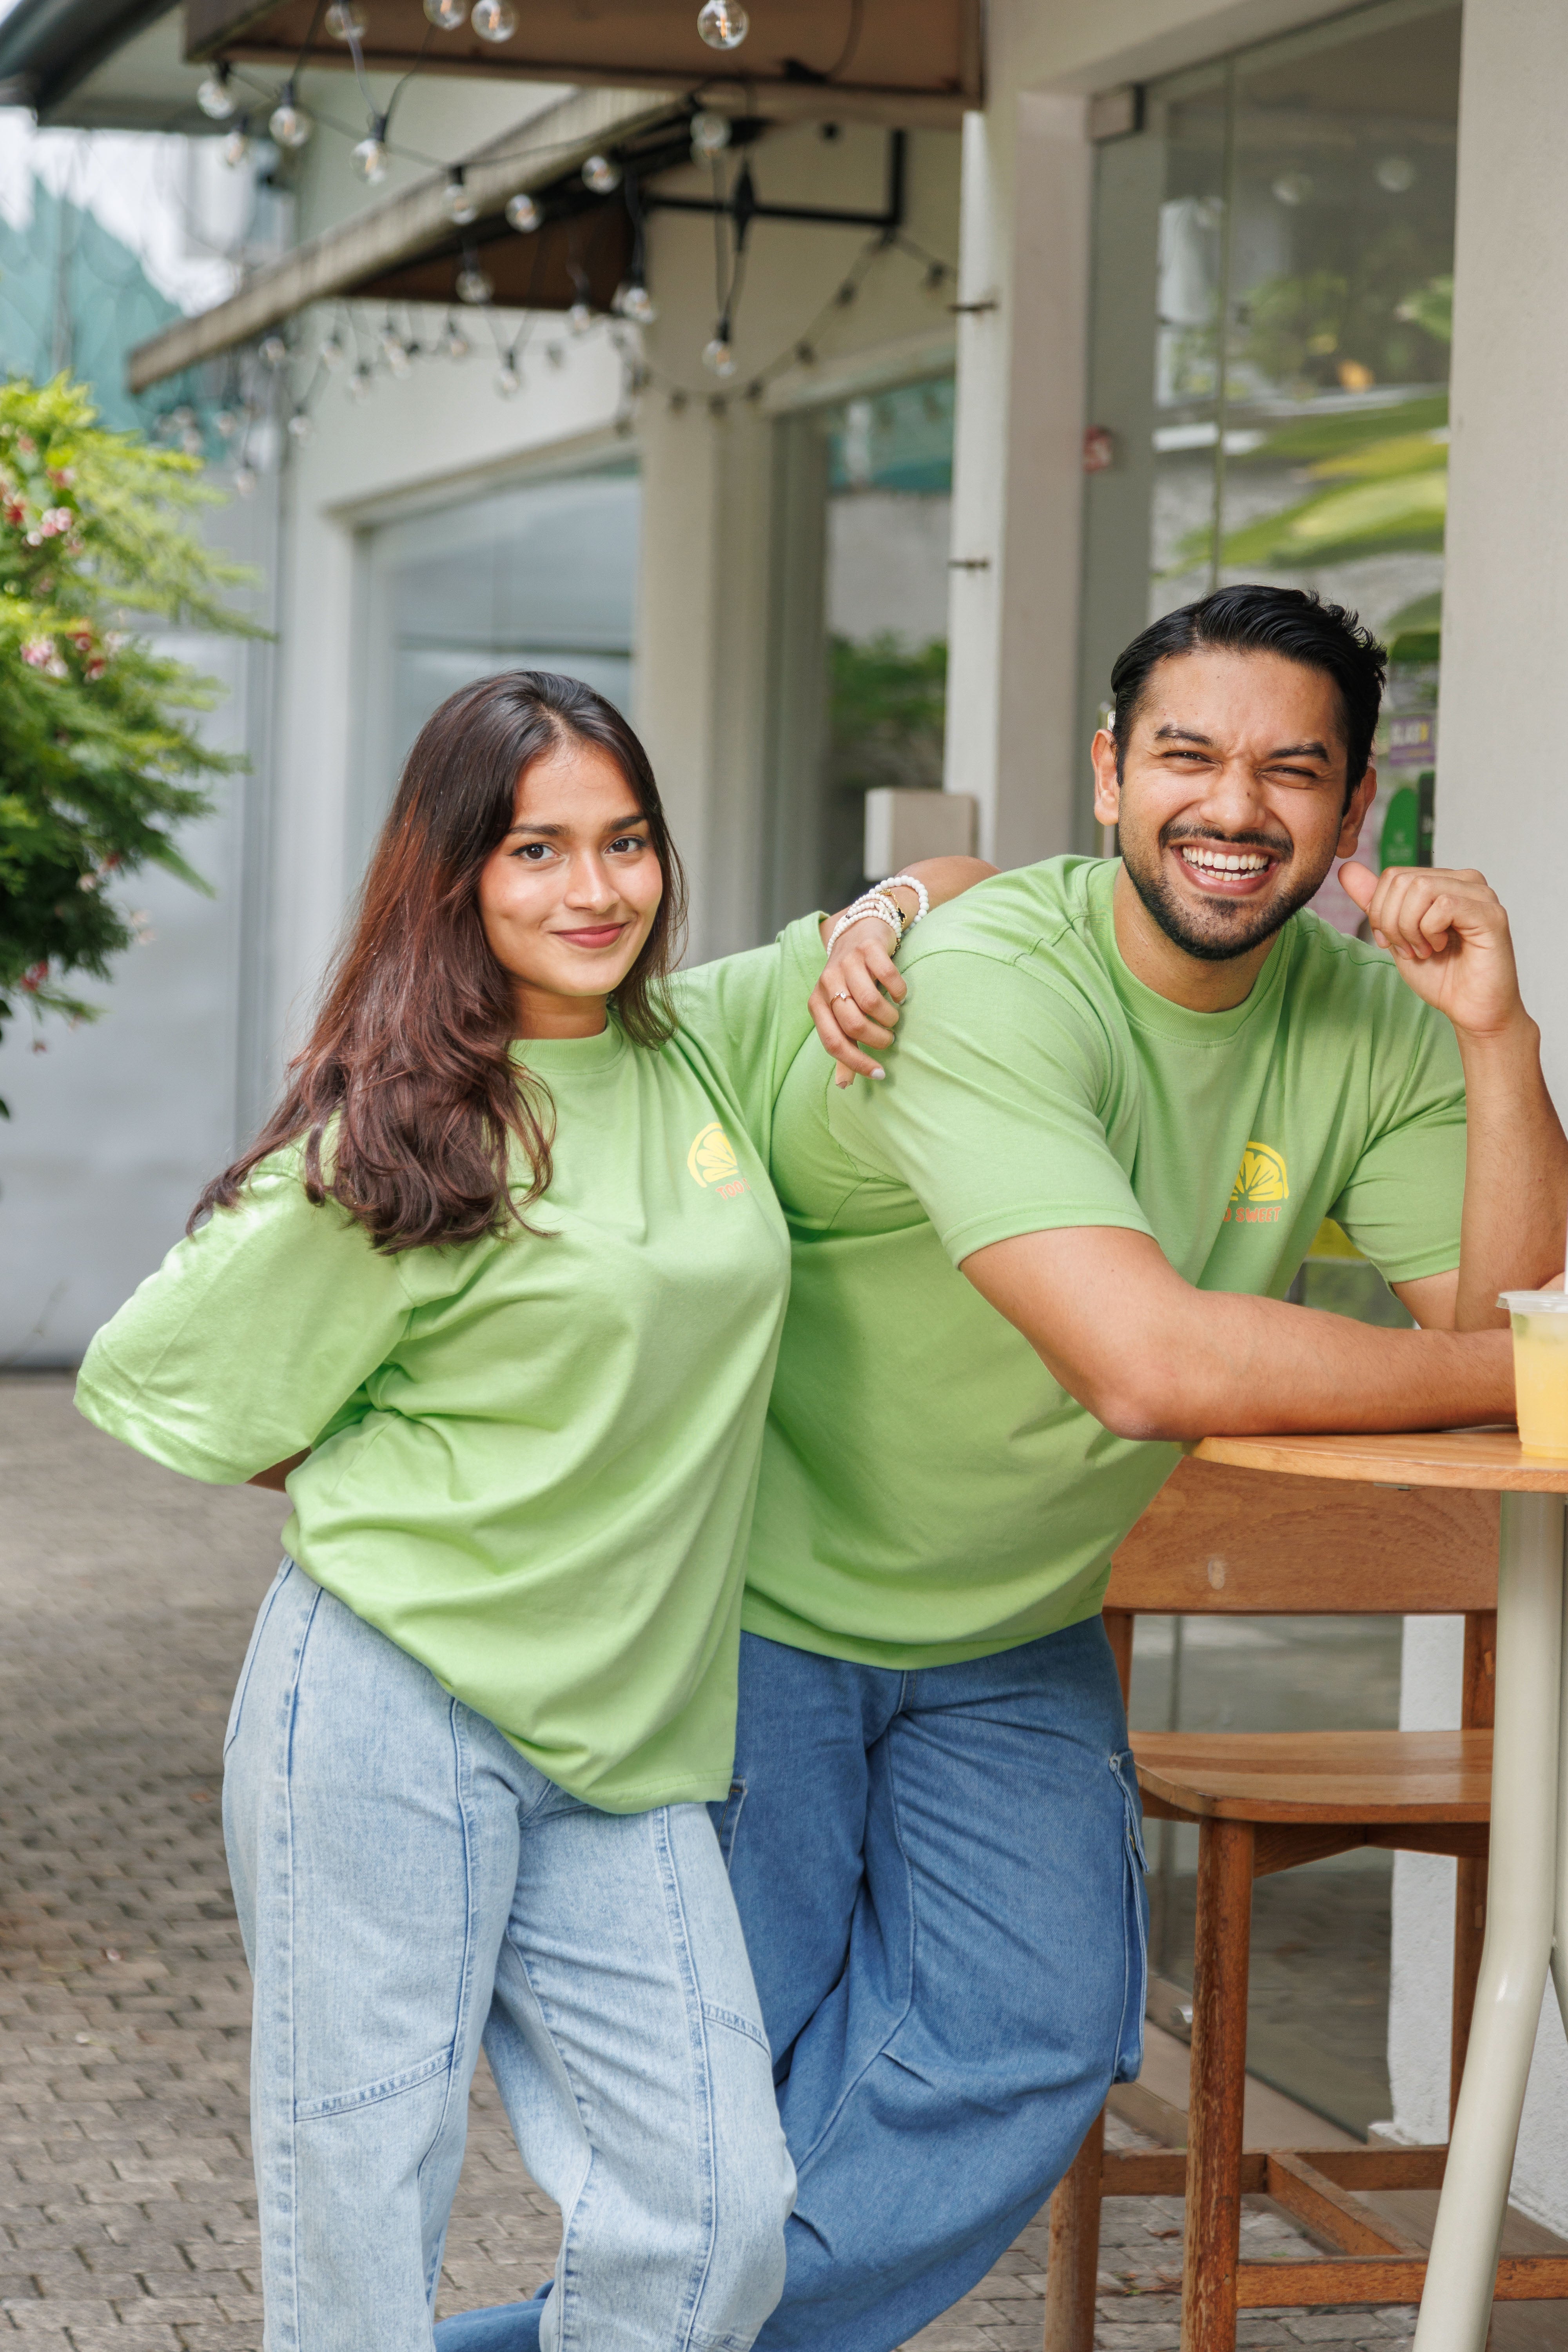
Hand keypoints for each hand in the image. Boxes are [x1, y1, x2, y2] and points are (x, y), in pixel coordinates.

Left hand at [810, 914, 905, 1086]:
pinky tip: (901, 996)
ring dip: (889, 1017)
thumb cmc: (851, 982)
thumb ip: (843, 1046)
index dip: (856, 1063)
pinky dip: (899, 992)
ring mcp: (846, 963)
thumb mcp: (841, 1014)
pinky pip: (888, 976)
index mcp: (817, 1003)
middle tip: (888, 1038)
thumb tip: (844, 1085)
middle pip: (853, 1024)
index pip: (833, 1042)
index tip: (880, 1073)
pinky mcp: (867, 948)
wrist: (859, 933)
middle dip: (877, 1039)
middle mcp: (827, 982)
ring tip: (893, 1018)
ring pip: (870, 1003)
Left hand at [1337, 861, 1526, 1040]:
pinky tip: (1441, 948)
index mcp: (1444, 881)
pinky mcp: (1491, 913)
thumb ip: (1375, 902)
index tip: (1392, 943)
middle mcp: (1466, 881)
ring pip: (1420, 889)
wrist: (1469, 1009)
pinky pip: (1444, 905)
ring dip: (1411, 929)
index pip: (1393, 875)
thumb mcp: (1396, 935)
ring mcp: (1481, 895)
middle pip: (1403, 880)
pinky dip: (1431, 932)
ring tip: (1424, 950)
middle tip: (1408, 950)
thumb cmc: (1439, 974)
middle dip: (1392, 922)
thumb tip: (1347, 869)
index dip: (1380, 912)